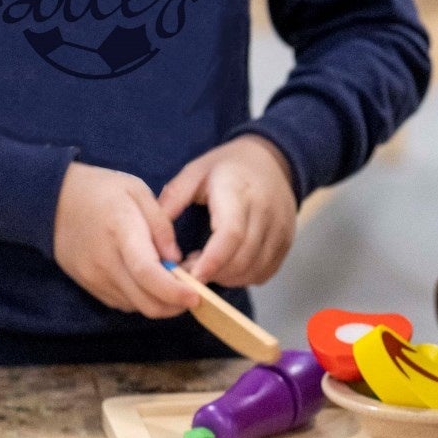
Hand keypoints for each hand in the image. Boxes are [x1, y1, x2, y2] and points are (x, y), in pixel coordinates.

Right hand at [52, 161, 193, 317]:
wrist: (53, 200)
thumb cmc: (102, 190)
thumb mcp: (137, 191)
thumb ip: (161, 224)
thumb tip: (175, 259)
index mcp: (121, 230)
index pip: (147, 272)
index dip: (174, 290)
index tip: (195, 295)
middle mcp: (105, 261)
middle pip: (145, 301)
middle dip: (175, 305)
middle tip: (193, 292)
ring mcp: (94, 277)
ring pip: (136, 307)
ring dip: (160, 303)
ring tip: (174, 284)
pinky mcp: (88, 285)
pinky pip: (122, 303)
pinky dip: (142, 300)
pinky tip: (151, 283)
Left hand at [158, 134, 296, 287]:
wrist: (271, 159)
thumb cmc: (225, 167)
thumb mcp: (194, 172)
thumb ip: (172, 200)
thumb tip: (150, 236)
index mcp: (238, 190)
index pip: (230, 233)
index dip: (210, 260)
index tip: (189, 276)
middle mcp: (265, 209)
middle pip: (242, 257)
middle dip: (214, 273)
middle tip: (190, 273)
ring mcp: (281, 226)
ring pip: (255, 268)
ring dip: (228, 278)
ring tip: (207, 268)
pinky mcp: (287, 240)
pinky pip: (266, 271)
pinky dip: (245, 277)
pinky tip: (227, 267)